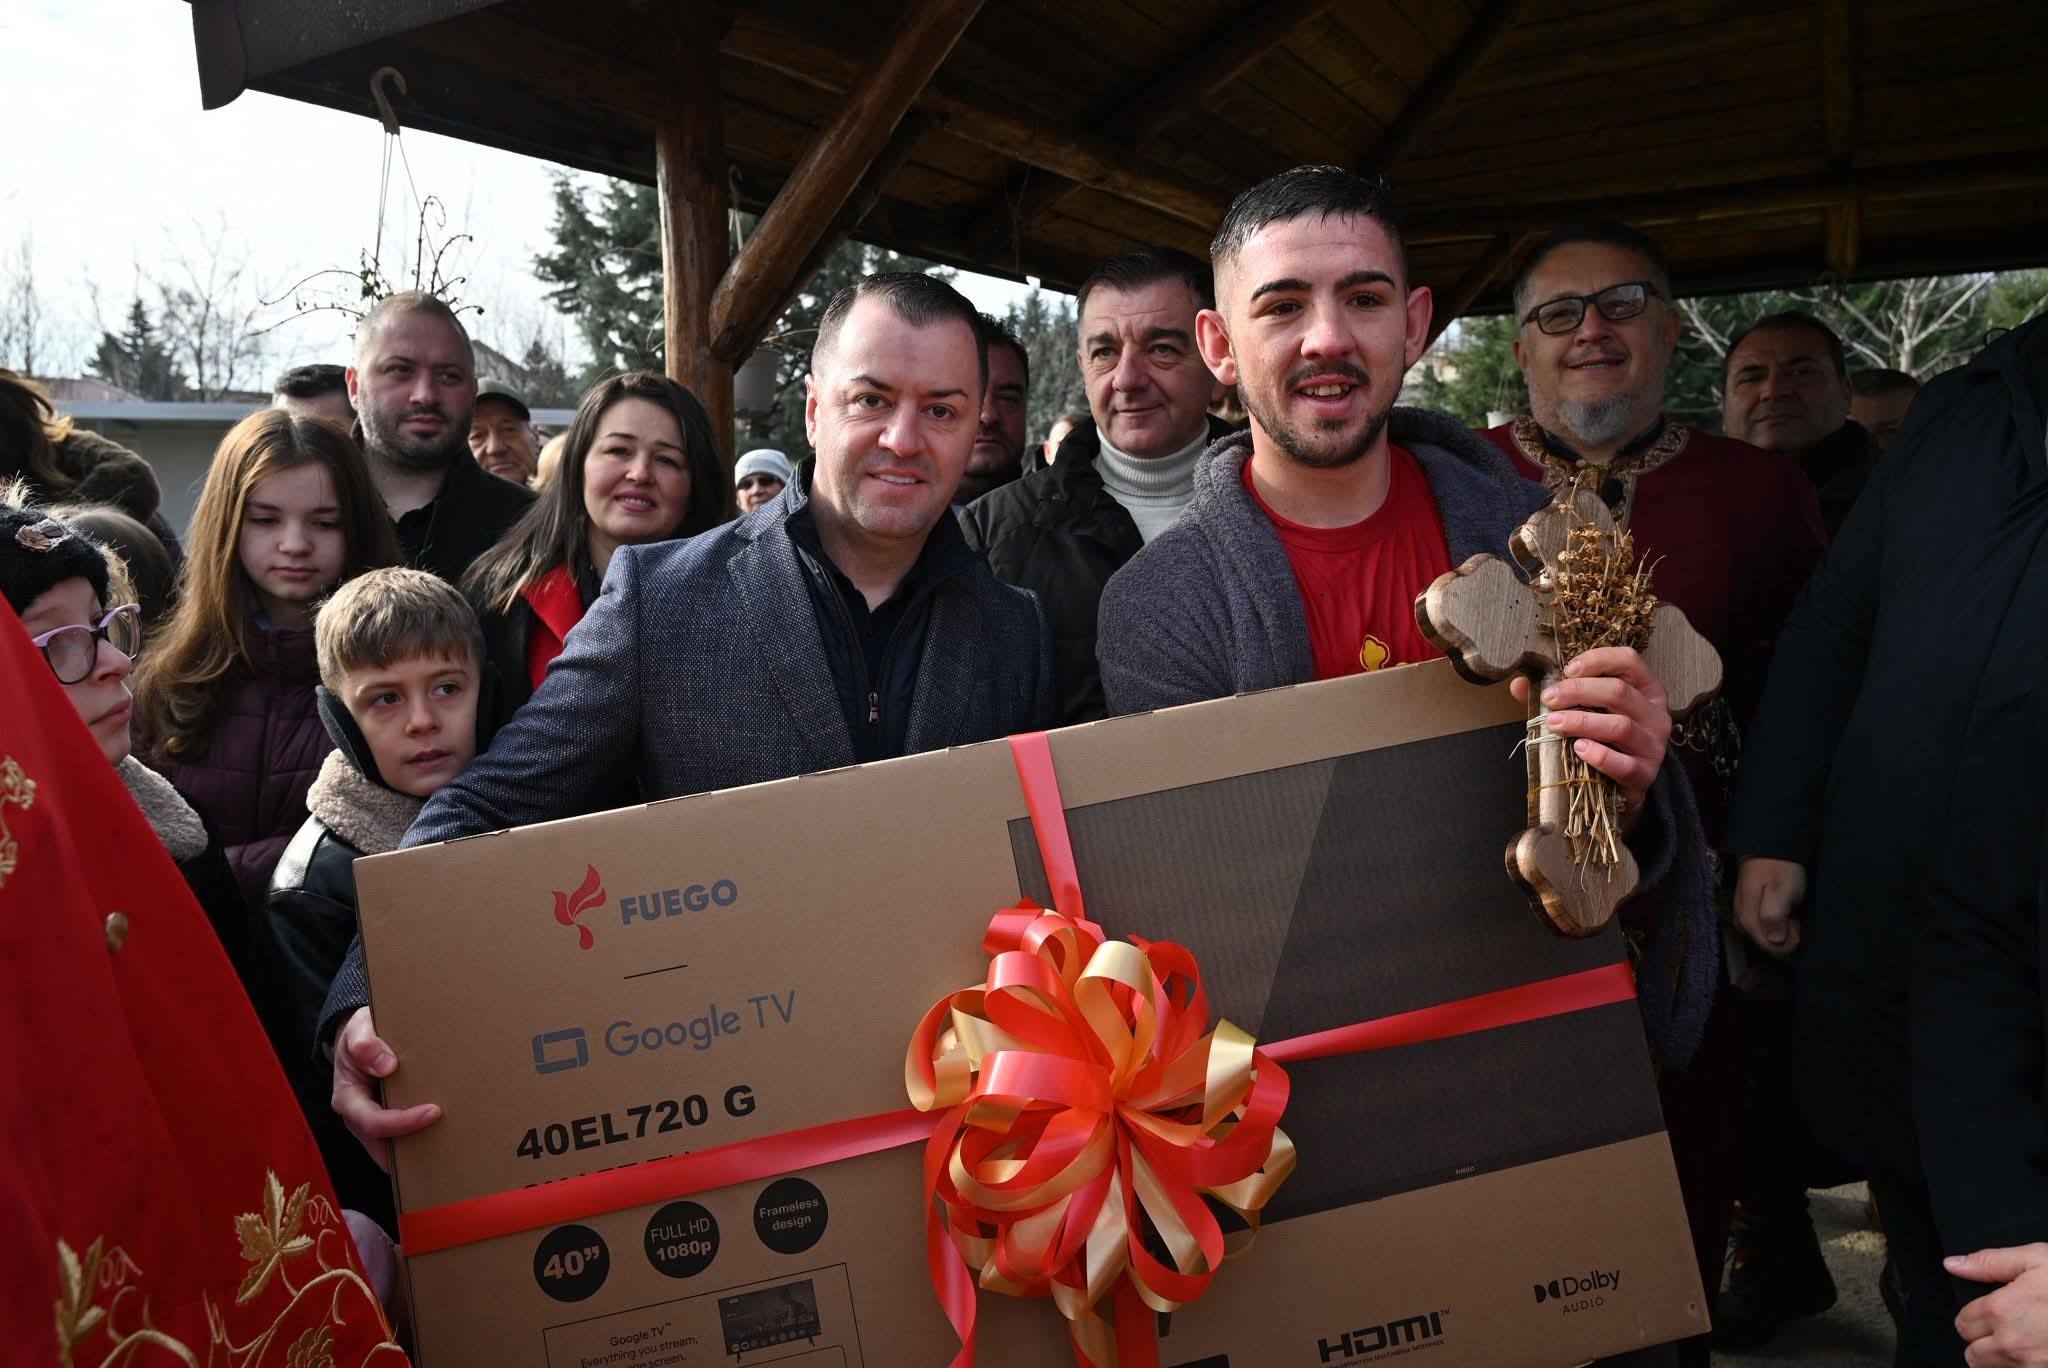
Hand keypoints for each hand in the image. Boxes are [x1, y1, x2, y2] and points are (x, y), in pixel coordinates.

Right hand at [332, 1006, 441, 1171]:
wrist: (361, 1036)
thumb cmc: (360, 1033)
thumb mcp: (359, 1029)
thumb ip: (365, 1043)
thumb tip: (387, 1066)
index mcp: (347, 1097)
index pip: (372, 1121)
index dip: (401, 1122)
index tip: (433, 1112)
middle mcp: (357, 1115)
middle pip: (382, 1143)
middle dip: (412, 1147)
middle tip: (448, 1143)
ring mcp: (371, 1119)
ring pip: (391, 1147)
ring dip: (417, 1149)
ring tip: (449, 1149)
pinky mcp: (386, 1117)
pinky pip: (400, 1136)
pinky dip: (418, 1138)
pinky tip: (443, 1137)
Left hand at [1510, 646, 1670, 825]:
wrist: (1621, 788)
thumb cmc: (1604, 740)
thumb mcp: (1586, 711)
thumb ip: (1557, 695)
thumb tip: (1519, 684)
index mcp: (1646, 689)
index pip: (1629, 660)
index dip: (1598, 659)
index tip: (1566, 669)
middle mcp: (1655, 714)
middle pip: (1619, 691)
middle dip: (1579, 691)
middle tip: (1549, 699)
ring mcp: (1653, 746)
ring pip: (1620, 725)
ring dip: (1582, 721)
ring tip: (1554, 723)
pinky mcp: (1644, 774)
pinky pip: (1623, 763)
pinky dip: (1598, 755)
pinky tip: (1577, 749)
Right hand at [1734, 856, 1807, 956]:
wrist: (1770, 847)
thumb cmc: (1778, 867)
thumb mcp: (1781, 890)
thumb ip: (1774, 916)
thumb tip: (1774, 940)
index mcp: (1748, 919)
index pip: (1770, 947)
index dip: (1788, 942)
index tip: (1797, 926)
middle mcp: (1741, 921)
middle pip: (1767, 944)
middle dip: (1785, 936)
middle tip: (1795, 916)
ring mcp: (1743, 916)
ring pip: (1766, 937)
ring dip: (1782, 930)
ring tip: (1791, 912)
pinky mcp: (1747, 910)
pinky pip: (1764, 928)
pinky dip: (1777, 924)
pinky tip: (1784, 912)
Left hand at [1950, 1245, 2047, 1366]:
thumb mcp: (2036, 1259)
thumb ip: (1990, 1263)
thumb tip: (1953, 1264)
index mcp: (2002, 1310)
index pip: (1963, 1323)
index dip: (1974, 1317)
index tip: (1990, 1312)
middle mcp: (2012, 1343)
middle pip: (1973, 1354)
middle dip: (1983, 1342)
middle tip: (2005, 1330)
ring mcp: (2032, 1367)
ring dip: (2000, 1361)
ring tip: (2022, 1344)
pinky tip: (2036, 1355)